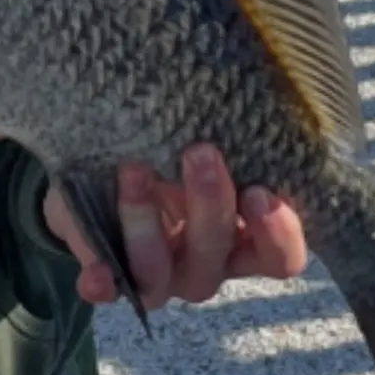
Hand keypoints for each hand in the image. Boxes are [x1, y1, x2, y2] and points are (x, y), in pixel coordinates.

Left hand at [44, 145, 307, 309]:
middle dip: (209, 206)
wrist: (108, 161)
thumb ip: (231, 130)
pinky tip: (94, 273)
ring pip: (159, 274)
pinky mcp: (113, 275)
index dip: (277, 234)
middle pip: (215, 257)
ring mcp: (158, 278)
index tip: (260, 191)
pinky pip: (107, 291)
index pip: (279, 258)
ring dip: (145, 224)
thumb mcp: (205, 135)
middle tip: (198, 152)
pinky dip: (101, 282)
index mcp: (244, 240)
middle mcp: (204, 266)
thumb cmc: (176, 145)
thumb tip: (255, 83)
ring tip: (133, 170)